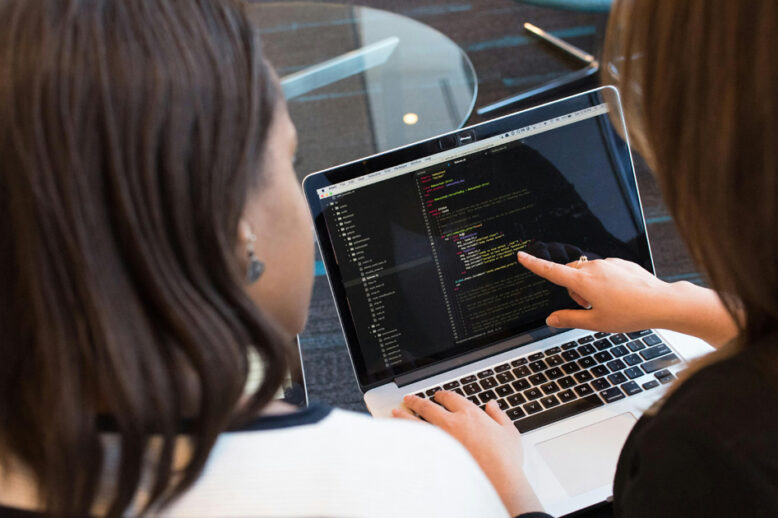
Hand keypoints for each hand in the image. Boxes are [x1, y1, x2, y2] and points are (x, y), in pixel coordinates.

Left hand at [393, 391, 542, 515]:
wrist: (498, 480)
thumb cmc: (504, 459)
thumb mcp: (509, 432)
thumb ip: (499, 415)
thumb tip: (492, 405)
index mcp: (469, 414)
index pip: (450, 398)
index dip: (442, 395)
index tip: (438, 396)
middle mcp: (452, 423)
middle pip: (428, 406)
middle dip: (417, 401)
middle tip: (409, 399)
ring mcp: (441, 439)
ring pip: (417, 422)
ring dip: (405, 415)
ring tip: (397, 411)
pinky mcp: (435, 455)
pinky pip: (416, 441)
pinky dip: (407, 436)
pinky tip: (401, 435)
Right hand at [517, 252, 737, 345]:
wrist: (661, 303)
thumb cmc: (630, 313)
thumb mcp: (595, 323)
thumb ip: (569, 319)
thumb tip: (551, 319)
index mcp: (583, 282)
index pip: (551, 271)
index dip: (534, 265)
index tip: (522, 256)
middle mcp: (593, 268)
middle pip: (570, 274)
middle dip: (573, 289)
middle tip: (590, 307)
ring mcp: (608, 263)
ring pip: (587, 273)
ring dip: (589, 286)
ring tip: (609, 303)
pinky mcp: (620, 263)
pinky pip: (604, 270)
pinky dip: (605, 282)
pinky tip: (620, 295)